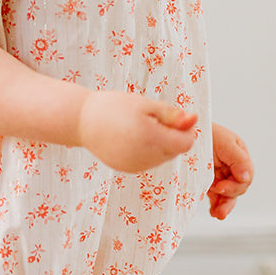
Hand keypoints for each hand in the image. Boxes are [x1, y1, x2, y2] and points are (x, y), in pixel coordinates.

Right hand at [78, 92, 197, 173]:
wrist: (81, 120)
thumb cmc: (113, 107)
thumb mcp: (145, 104)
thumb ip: (172, 115)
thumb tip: (194, 120)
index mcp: (152, 138)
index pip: (186, 143)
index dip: (184, 130)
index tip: (173, 118)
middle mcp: (145, 157)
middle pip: (175, 151)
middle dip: (171, 137)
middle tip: (152, 120)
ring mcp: (136, 166)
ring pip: (162, 158)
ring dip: (160, 145)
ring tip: (139, 128)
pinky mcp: (127, 170)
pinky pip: (148, 162)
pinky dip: (147, 152)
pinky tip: (132, 138)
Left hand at [208, 124, 253, 218]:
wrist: (182, 132)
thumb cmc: (202, 131)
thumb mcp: (223, 141)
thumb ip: (239, 158)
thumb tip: (246, 177)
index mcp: (239, 154)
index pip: (246, 175)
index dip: (236, 184)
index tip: (220, 186)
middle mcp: (232, 165)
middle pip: (238, 187)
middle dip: (229, 194)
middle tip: (216, 191)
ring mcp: (221, 174)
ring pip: (228, 195)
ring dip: (225, 205)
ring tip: (218, 213)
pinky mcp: (209, 181)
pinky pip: (217, 197)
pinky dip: (217, 205)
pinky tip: (214, 212)